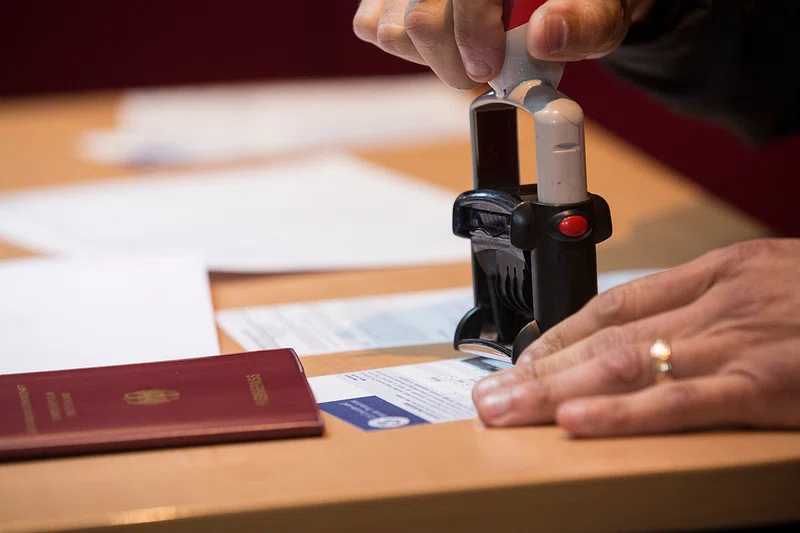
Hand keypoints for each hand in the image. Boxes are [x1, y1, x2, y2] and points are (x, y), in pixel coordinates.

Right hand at [352, 0, 655, 88]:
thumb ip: (585, 21)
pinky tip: (443, 37)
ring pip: (391, 28)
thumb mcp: (606, 6)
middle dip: (453, 63)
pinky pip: (370, 25)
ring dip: (431, 58)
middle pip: (421, 19)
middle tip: (484, 73)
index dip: (473, 36)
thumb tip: (545, 36)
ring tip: (469, 49)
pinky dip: (404, 45)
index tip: (489, 71)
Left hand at [471, 238, 799, 436]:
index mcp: (721, 272)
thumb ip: (716, 306)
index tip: (519, 360)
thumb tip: (660, 340)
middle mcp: (720, 300)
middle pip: (606, 336)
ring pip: (629, 363)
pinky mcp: (772, 381)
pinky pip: (687, 399)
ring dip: (557, 390)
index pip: (615, 302)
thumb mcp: (777, 284)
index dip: (559, 333)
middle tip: (487, 396)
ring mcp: (743, 339)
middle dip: (539, 369)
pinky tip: (578, 423)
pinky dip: (628, 412)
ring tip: (505, 412)